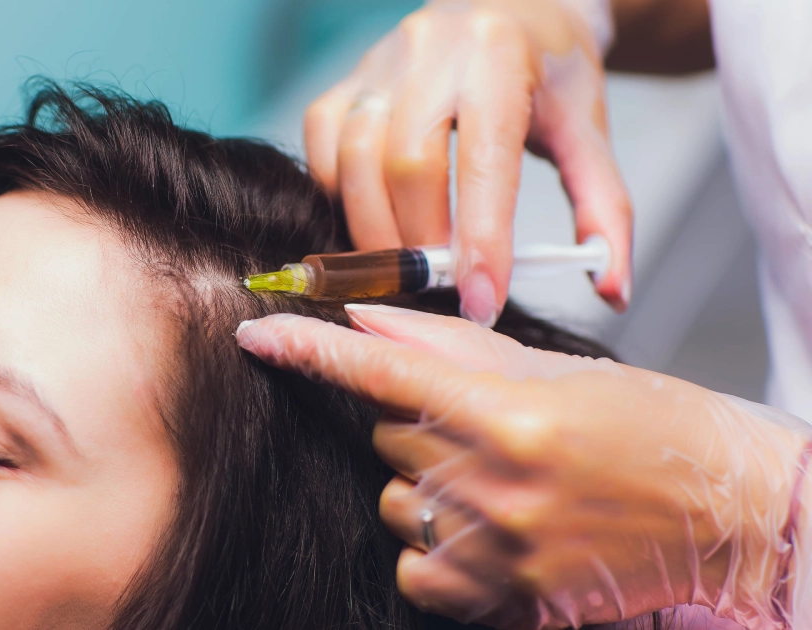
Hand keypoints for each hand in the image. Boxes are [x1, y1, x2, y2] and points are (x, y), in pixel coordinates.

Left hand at [236, 304, 809, 628]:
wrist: (725, 511)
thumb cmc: (649, 427)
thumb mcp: (555, 370)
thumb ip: (450, 348)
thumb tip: (364, 322)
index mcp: (508, 414)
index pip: (381, 375)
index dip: (311, 352)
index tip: (258, 336)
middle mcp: (493, 485)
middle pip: (387, 437)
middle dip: (419, 424)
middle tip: (488, 426)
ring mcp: (495, 551)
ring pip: (394, 500)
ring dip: (427, 486)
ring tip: (501, 480)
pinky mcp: (504, 601)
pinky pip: (414, 568)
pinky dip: (433, 548)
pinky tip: (487, 531)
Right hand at [304, 0, 632, 325]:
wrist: (508, 7)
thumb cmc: (546, 73)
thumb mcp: (588, 131)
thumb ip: (604, 210)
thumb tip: (612, 287)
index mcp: (499, 56)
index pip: (484, 160)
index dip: (482, 239)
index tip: (483, 301)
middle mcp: (430, 50)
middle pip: (408, 164)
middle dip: (422, 242)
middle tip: (444, 288)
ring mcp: (378, 64)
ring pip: (353, 159)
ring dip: (375, 231)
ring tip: (409, 267)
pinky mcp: (344, 82)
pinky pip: (322, 149)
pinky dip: (340, 199)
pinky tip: (374, 223)